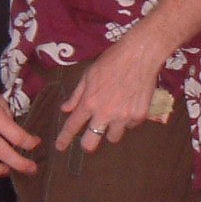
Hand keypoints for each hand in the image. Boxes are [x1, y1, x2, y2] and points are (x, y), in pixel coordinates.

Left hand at [56, 32, 164, 152]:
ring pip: (113, 138)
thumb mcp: (89, 74)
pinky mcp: (139, 115)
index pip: (72, 126)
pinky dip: (128, 120)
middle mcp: (105, 113)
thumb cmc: (112, 60)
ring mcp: (123, 116)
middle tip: (89, 139)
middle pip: (91, 143)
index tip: (60, 147)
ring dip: (111, 130)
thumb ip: (77, 95)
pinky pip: (130, 126)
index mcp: (89, 102)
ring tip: (114, 116)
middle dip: (87, 144)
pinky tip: (129, 106)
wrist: (140, 54)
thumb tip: (66, 109)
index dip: (64, 139)